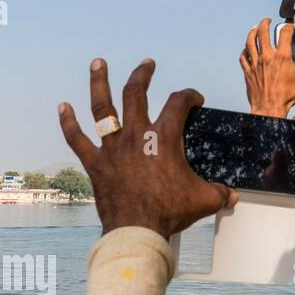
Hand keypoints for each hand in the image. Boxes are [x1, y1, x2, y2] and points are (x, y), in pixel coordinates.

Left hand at [58, 58, 235, 238]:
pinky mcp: (95, 164)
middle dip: (142, 75)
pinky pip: (77, 140)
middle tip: (147, 64)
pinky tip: (62, 107)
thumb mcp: (203, 200)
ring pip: (102, 107)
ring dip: (99, 82)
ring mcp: (113, 148)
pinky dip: (68, 123)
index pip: (178, 103)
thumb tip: (232, 196)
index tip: (194, 100)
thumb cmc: (169, 213)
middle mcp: (136, 135)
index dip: (189, 96)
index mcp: (164, 138)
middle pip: (136, 93)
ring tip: (98, 63)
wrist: (138, 230)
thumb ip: (219, 193)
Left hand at [239, 17, 294, 116]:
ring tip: (255, 29)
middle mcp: (267, 58)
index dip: (288, 27)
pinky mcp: (248, 71)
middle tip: (267, 20)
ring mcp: (255, 64)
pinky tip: (246, 48)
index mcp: (283, 58)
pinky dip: (244, 50)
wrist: (269, 109)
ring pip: (250, 42)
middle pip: (263, 32)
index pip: (284, 34)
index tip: (289, 26)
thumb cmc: (285, 98)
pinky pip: (243, 57)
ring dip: (252, 32)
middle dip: (265, 23)